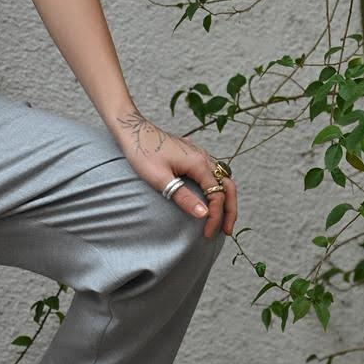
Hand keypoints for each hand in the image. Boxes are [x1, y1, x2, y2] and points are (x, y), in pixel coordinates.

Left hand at [113, 110, 236, 239]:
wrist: (133, 130)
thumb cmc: (143, 153)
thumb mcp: (160, 179)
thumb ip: (183, 197)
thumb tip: (203, 214)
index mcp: (198, 164)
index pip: (217, 195)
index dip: (215, 217)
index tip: (206, 233)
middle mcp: (204, 158)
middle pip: (228, 187)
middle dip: (230, 211)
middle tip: (226, 231)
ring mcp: (200, 155)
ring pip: (224, 179)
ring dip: (227, 199)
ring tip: (223, 218)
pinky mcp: (193, 155)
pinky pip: (215, 173)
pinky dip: (219, 188)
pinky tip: (212, 197)